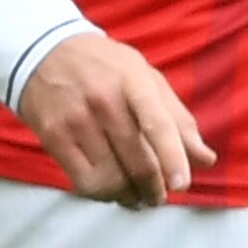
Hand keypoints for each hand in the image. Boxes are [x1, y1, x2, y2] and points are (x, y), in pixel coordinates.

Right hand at [18, 35, 212, 208]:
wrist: (42, 49)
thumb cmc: (105, 67)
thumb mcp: (145, 77)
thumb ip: (177, 119)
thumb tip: (205, 159)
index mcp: (133, 80)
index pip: (157, 124)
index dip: (172, 157)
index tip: (182, 184)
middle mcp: (104, 99)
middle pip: (137, 160)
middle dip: (154, 189)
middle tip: (159, 197)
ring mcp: (75, 119)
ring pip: (111, 178)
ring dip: (130, 196)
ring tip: (137, 197)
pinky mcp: (53, 137)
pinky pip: (84, 182)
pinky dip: (104, 195)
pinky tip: (111, 191)